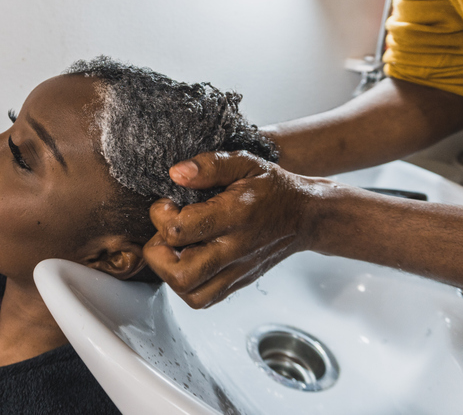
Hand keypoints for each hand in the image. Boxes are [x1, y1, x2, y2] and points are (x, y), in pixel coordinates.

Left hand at [143, 151, 313, 308]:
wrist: (304, 216)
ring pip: (190, 293)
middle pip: (180, 273)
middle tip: (165, 233)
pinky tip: (188, 260)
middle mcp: (234, 249)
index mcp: (234, 215)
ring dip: (169, 272)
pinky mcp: (237, 282)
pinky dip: (186, 285)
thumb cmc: (272, 188)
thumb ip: (209, 165)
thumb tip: (176, 174)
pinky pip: (202, 299)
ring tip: (174, 249)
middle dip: (158, 253)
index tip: (167, 204)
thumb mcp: (244, 162)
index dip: (160, 216)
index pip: (180, 230)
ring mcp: (236, 270)